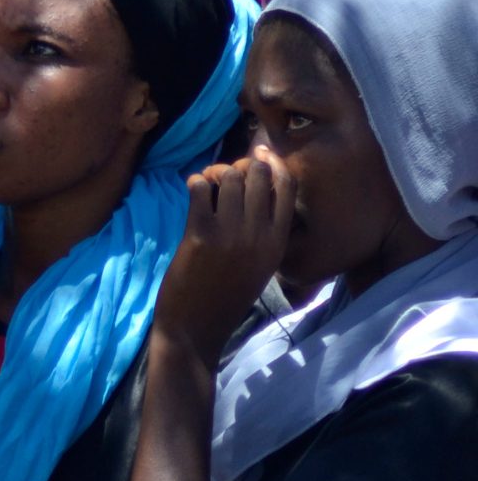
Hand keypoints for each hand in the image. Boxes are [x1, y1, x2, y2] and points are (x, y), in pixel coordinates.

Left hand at [155, 148, 294, 364]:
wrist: (197, 327)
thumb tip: (254, 188)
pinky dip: (194, 182)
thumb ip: (263, 232)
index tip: (261, 153)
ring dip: (214, 174)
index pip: (288, 188)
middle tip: (223, 177)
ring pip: (227, 178)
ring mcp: (231, 234)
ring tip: (206, 185)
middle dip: (239, 166)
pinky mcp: (200, 234)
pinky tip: (192, 191)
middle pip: (257, 175)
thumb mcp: (259, 264)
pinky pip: (199, 189)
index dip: (274, 164)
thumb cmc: (226, 295)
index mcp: (278, 243)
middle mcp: (260, 235)